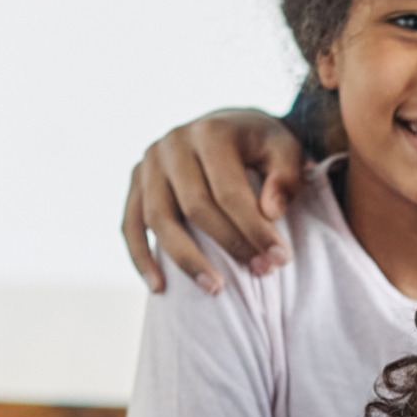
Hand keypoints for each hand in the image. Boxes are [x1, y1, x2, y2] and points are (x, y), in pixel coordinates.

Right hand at [123, 108, 304, 294]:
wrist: (230, 126)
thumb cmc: (262, 145)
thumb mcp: (286, 149)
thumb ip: (286, 176)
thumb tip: (270, 213)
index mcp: (211, 132)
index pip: (230, 191)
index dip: (255, 228)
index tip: (279, 258)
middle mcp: (173, 143)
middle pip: (195, 206)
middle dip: (231, 244)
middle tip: (262, 271)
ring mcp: (149, 162)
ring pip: (159, 219)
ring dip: (186, 259)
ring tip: (215, 289)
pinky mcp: (135, 180)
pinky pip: (130, 223)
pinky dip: (141, 257)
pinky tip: (159, 287)